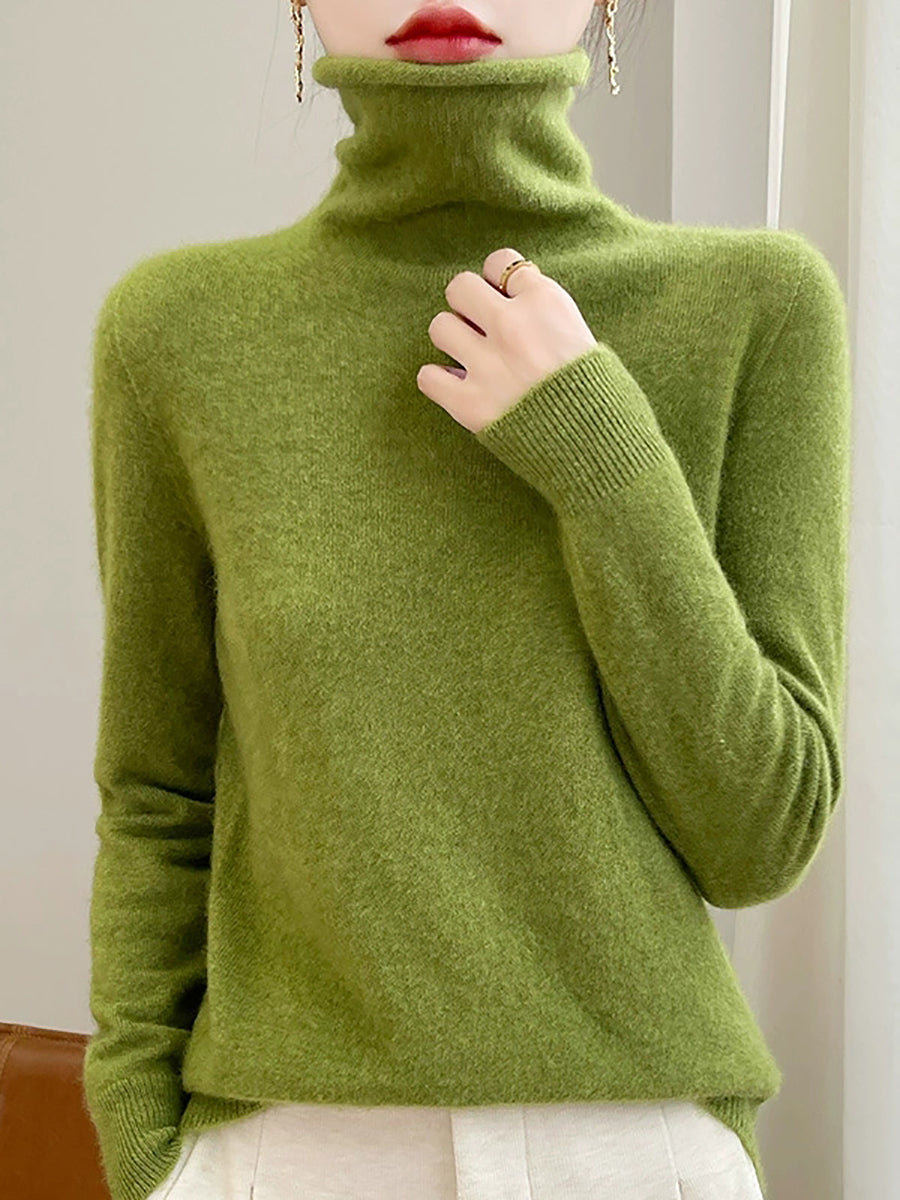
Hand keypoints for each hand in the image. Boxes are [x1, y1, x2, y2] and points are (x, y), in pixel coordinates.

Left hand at [416, 247, 598, 433]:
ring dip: (452, 340)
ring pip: (439, 326)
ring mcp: (488, 365)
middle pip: (460, 287)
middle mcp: (512, 326)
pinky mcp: (469, 403)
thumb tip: (510, 298)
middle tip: (480, 328)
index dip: (497, 281)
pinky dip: (438, 380)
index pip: (500, 262)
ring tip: (470, 358)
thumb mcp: (583, 336)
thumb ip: (544, 313)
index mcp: (545, 303)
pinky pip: (428, 376)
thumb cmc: (598, 394)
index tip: (502, 299)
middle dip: (467, 305)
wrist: (598, 448)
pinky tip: (456, 386)